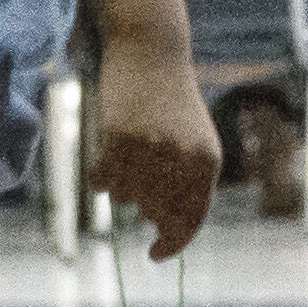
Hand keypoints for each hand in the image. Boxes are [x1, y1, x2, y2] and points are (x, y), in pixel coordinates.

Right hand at [91, 48, 222, 256]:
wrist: (151, 52)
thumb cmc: (173, 102)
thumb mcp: (197, 142)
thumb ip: (191, 185)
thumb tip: (167, 228)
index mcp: (207, 162)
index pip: (190, 220)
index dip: (172, 243)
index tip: (155, 254)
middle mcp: (181, 159)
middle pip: (154, 213)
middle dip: (145, 205)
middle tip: (141, 179)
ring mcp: (148, 149)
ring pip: (125, 198)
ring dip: (122, 185)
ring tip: (129, 151)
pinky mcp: (116, 138)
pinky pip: (102, 181)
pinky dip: (101, 175)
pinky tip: (108, 153)